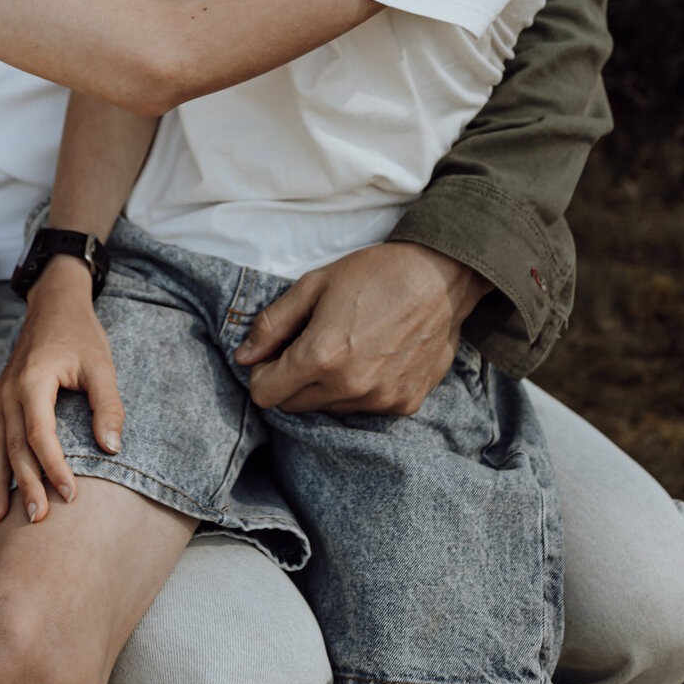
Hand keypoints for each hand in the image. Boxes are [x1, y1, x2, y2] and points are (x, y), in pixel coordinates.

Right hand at [0, 257, 123, 525]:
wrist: (54, 305)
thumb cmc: (81, 335)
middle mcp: (8, 391)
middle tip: (37, 520)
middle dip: (24, 486)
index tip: (71, 496)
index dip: (54, 469)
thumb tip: (111, 448)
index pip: (40, 436)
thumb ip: (108, 406)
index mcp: (34, 381)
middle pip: (13, 448)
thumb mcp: (102, 365)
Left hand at [233, 242, 491, 415]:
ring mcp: (379, 400)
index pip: (265, 394)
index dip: (263, 372)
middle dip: (291, 380)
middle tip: (310, 344)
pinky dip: (359, 390)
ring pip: (329, 409)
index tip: (275, 353)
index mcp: (321, 357)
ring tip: (347, 347)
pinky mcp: (404, 404)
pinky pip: (364, 409)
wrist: (440, 278)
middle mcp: (349, 387)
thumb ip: (273, 324)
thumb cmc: (374, 274)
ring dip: (326, 387)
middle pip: (294, 405)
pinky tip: (373, 357)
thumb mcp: (314, 285)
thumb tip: (243, 356)